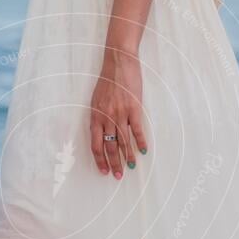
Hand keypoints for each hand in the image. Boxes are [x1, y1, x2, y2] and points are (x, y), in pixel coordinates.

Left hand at [90, 48, 146, 177]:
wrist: (118, 62)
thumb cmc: (107, 80)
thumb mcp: (96, 99)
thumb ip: (98, 116)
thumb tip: (101, 132)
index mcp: (95, 116)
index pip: (95, 144)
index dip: (99, 160)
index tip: (103, 170)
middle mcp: (106, 118)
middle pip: (110, 147)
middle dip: (114, 163)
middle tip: (118, 175)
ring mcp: (121, 114)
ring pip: (124, 142)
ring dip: (128, 157)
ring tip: (131, 167)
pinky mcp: (134, 108)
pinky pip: (137, 130)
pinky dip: (141, 142)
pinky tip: (143, 151)